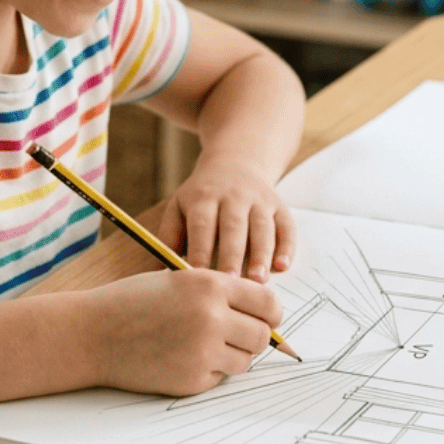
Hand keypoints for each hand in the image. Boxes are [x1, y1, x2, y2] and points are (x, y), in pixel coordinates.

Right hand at [88, 269, 284, 396]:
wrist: (93, 333)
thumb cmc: (134, 302)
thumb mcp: (180, 280)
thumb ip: (221, 293)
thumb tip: (267, 316)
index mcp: (210, 285)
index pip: (269, 303)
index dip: (270, 312)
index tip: (265, 318)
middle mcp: (211, 317)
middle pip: (263, 336)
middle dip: (254, 336)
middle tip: (234, 334)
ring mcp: (202, 352)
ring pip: (245, 360)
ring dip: (232, 355)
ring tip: (201, 344)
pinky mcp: (191, 380)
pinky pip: (219, 378)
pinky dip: (208, 371)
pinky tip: (181, 357)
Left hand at [159, 156, 296, 280]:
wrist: (236, 161)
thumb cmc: (202, 196)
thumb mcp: (179, 206)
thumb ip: (169, 237)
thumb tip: (156, 272)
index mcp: (204, 197)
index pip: (202, 225)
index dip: (200, 251)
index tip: (198, 277)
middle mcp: (233, 196)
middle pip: (233, 227)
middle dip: (231, 255)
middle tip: (229, 282)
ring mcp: (259, 200)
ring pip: (262, 227)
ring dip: (261, 254)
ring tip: (259, 281)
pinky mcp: (279, 205)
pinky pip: (286, 226)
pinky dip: (287, 246)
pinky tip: (282, 265)